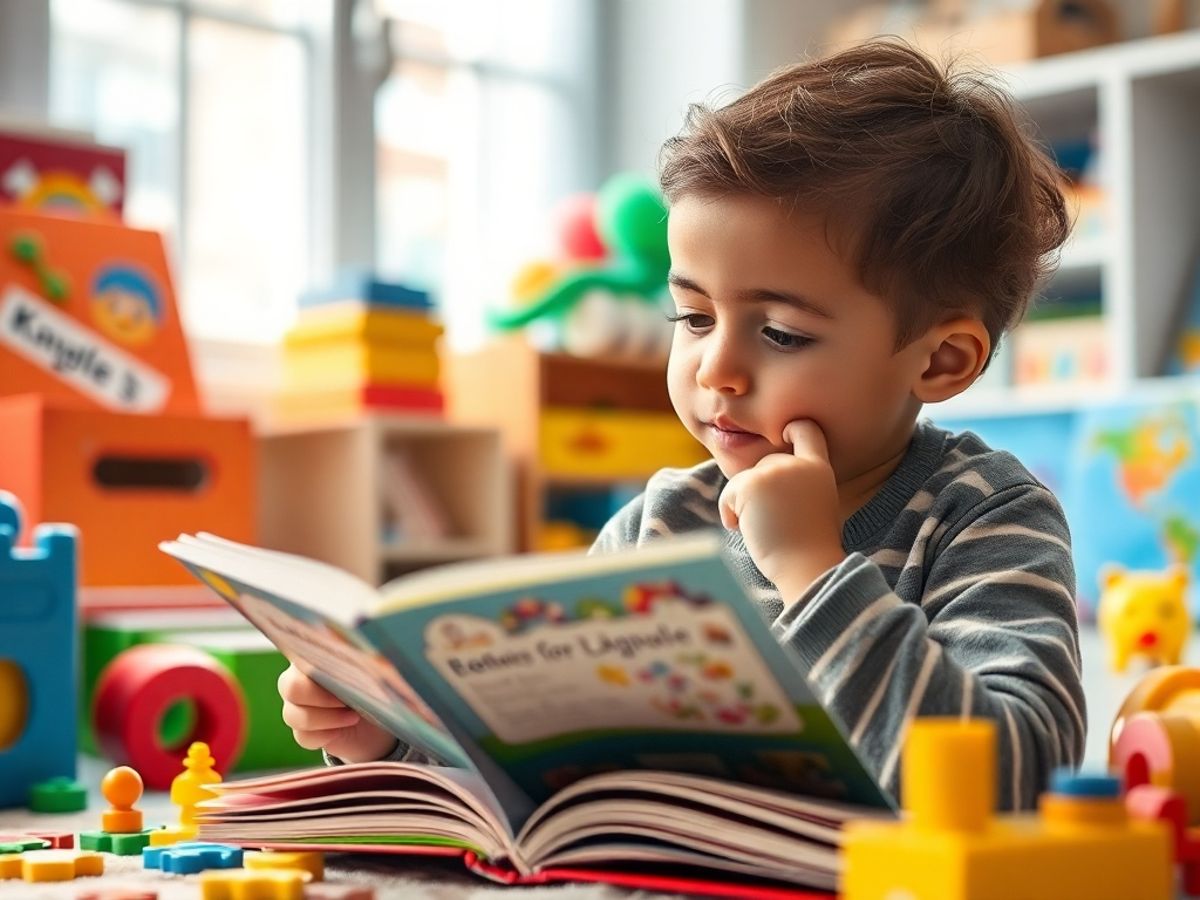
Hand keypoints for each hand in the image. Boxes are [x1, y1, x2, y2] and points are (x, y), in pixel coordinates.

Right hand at [277, 664, 398, 762]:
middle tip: (347, 700)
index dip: (318, 667)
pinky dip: (324, 736)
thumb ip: (364, 656)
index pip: (300, 656)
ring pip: (293, 715)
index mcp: (313, 657)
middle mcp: (298, 680)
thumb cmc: (375, 685)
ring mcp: (296, 707)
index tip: (345, 674)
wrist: (378, 720)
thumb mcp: (374, 669)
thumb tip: (364, 643)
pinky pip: (303, 737)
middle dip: (321, 697)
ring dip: (326, 718)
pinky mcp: (303, 732)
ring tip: (353, 717)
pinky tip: (341, 731)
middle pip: (291, 687)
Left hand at [718, 419, 844, 603]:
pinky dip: (729, 513)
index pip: (807, 432)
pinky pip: (728, 494)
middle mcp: (798, 464)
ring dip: (743, 506)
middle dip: (758, 492)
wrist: (806, 567)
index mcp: (819, 469)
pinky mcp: (752, 483)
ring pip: (743, 480)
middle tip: (772, 523)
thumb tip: (762, 480)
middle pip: (764, 465)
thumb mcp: (813, 505)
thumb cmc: (807, 549)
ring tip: (763, 528)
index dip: (792, 428)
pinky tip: (746, 530)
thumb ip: (795, 485)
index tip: (783, 433)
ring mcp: (775, 471)